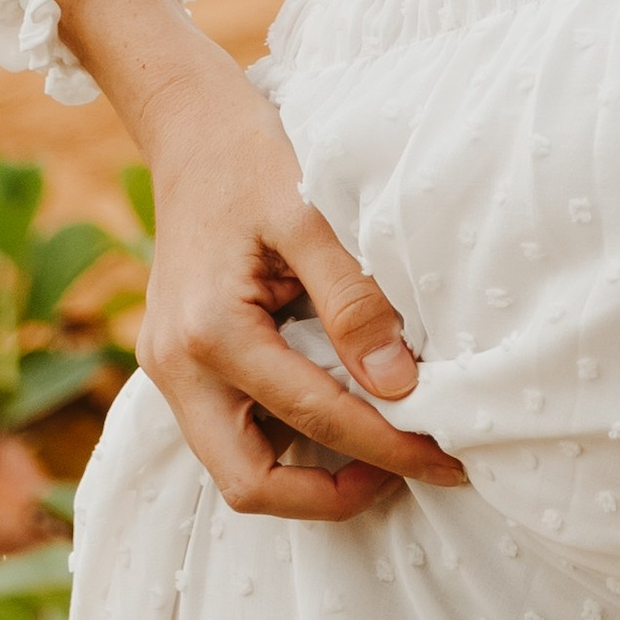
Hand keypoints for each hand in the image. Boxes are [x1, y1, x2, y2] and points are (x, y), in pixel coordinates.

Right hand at [61, 0, 465, 519]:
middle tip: (412, 469)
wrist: (187, 123)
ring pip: (235, 468)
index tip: (450, 455)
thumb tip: (400, 385)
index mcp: (211, 331)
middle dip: (332, 496)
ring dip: (307, 476)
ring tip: (387, 449)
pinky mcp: (179, 363)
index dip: (388, 446)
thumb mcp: (310, 214)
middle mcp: (177, 365)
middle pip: (248, 484)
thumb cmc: (253, 156)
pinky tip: (345, 414)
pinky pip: (231, 431)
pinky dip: (286, 441)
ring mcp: (169, 370)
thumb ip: (353, 301)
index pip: (314, 418)